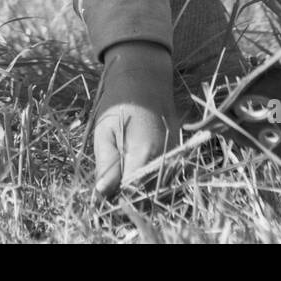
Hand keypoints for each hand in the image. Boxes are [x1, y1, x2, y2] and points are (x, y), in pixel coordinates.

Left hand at [92, 41, 175, 198]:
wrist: (146, 80)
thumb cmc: (120, 102)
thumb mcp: (104, 130)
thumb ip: (106, 164)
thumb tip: (102, 194)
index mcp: (144, 153)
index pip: (131, 196)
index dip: (115, 200)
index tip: (103, 195)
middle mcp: (165, 160)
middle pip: (147, 198)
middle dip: (127, 199)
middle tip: (110, 186)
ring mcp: (175, 159)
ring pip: (157, 192)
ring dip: (139, 192)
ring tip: (122, 176)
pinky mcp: (179, 157)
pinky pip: (165, 181)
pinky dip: (150, 182)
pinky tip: (136, 170)